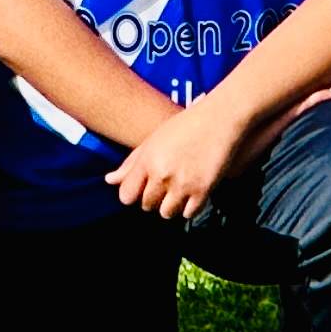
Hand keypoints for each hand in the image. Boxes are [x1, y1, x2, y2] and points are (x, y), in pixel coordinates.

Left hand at [108, 93, 245, 220]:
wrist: (221, 118)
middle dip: (154, 198)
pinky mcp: (203, 190)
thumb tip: (109, 181)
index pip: (126, 195)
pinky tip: (193, 192)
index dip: (133, 194)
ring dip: (171, 205)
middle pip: (147, 205)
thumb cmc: (186, 125)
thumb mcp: (154, 140)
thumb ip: (131, 163)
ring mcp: (182, 184)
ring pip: (166, 213)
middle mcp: (161, 174)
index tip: (143, 189)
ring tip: (179, 190)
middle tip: (166, 184)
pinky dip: (190, 207)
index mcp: (147, 160)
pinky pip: (188, 213)